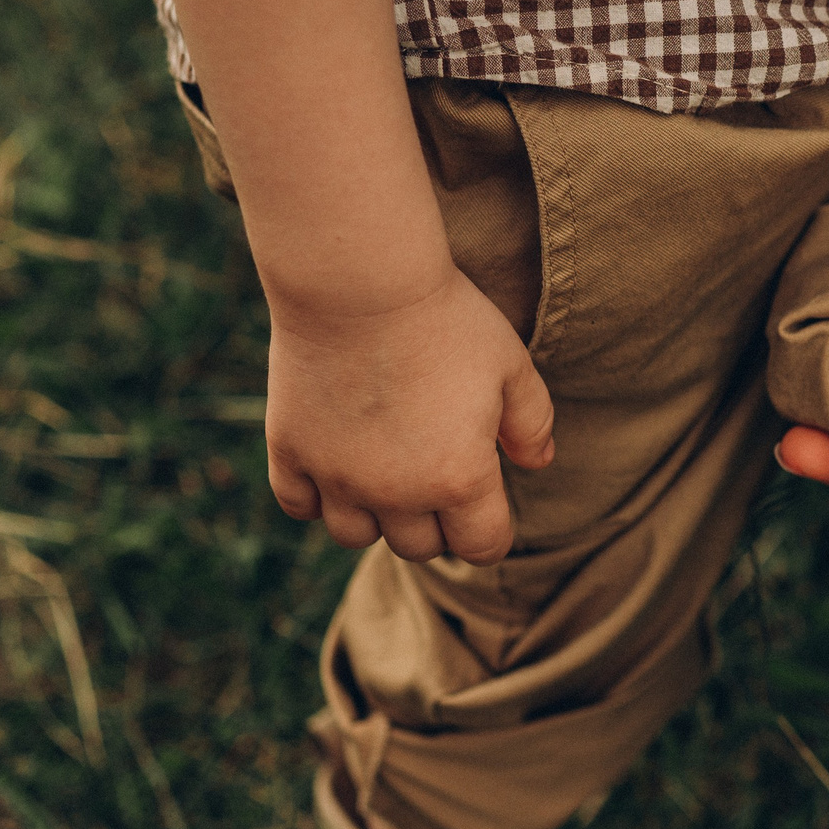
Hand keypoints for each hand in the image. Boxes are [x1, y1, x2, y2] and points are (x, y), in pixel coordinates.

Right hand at [265, 270, 553, 563]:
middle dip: (435, 521)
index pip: (482, 546)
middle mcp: (397, 494)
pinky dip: (315, 496)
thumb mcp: (512, 365)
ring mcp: (337, 477)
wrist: (359, 282)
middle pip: (419, 546)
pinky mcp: (290, 452)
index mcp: (460, 479)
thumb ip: (532, 422)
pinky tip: (334, 463)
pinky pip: (298, 505)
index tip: (485, 506)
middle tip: (434, 473)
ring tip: (383, 473)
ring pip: (355, 535)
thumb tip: (538, 462)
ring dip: (374, 516)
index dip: (489, 531)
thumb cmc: (446, 319)